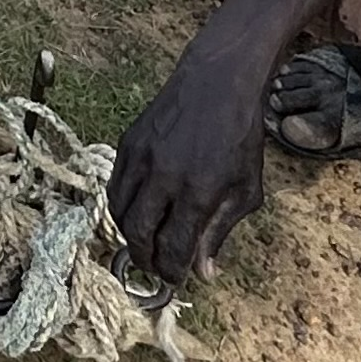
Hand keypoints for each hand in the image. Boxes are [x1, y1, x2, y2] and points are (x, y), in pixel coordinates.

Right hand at [106, 47, 271, 284]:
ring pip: (120, 212)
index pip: (173, 247)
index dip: (172, 271)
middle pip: (139, 235)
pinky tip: (136, 213)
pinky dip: (122, 207)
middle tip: (155, 268)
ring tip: (144, 243)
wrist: (218, 83)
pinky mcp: (128, 142)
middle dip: (146, 260)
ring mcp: (142, 157)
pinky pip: (115, 186)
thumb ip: (220, 231)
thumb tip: (203, 272)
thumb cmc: (239, 137)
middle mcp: (164, 176)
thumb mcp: (245, 189)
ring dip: (130, 236)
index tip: (175, 278)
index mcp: (198, 191)